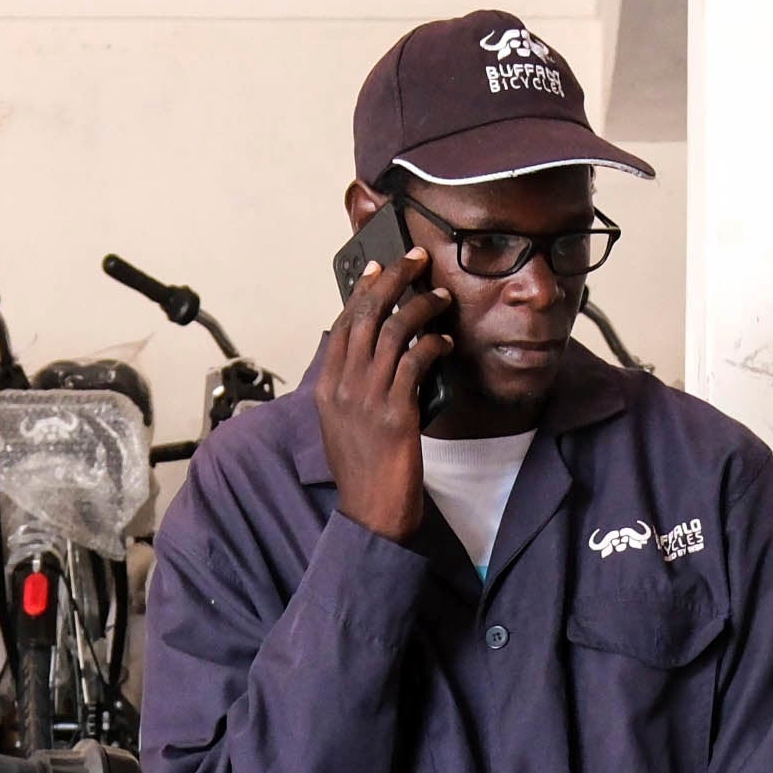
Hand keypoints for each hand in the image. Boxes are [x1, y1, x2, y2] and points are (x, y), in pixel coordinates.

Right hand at [319, 253, 455, 546]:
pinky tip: (445, 342)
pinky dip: (432, 344)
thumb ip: (354, 390)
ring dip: (420, 307)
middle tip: (415, 260)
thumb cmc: (364, 473)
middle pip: (366, 315)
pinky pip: (414, 361)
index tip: (378, 268)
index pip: (343, 324)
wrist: (370, 513)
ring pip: (392, 331)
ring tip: (440, 298)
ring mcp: (368, 398)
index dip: (362, 291)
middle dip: (393, 280)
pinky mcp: (396, 412)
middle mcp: (343, 387)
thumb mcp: (345, 425)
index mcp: (327, 388)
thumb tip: (375, 359)